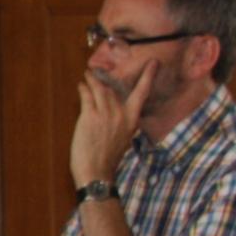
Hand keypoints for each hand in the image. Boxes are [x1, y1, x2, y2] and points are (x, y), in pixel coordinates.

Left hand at [71, 59, 152, 188]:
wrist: (97, 172)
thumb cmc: (108, 159)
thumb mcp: (123, 138)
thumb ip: (121, 123)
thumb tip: (115, 112)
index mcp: (132, 120)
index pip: (142, 93)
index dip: (148, 76)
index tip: (153, 62)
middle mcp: (121, 114)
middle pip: (114, 88)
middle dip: (106, 76)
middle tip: (99, 67)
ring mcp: (106, 115)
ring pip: (99, 89)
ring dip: (92, 80)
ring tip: (87, 74)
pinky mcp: (90, 117)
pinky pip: (87, 96)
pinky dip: (83, 88)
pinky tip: (81, 85)